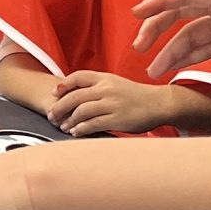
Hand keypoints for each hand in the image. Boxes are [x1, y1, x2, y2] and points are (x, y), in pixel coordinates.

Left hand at [48, 70, 171, 137]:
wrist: (158, 103)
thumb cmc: (136, 96)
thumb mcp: (116, 84)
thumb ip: (98, 87)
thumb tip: (76, 95)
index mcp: (105, 78)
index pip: (77, 77)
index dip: (63, 85)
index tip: (54, 94)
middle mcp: (107, 89)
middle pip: (74, 96)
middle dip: (59, 107)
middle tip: (52, 116)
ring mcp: (111, 104)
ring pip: (81, 111)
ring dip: (69, 120)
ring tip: (63, 126)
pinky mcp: (116, 119)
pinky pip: (92, 124)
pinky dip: (80, 129)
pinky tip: (76, 132)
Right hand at [131, 0, 210, 76]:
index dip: (159, 3)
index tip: (137, 15)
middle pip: (181, 16)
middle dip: (157, 29)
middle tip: (138, 49)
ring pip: (192, 37)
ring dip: (172, 51)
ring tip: (153, 70)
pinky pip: (210, 49)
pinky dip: (192, 57)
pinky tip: (178, 68)